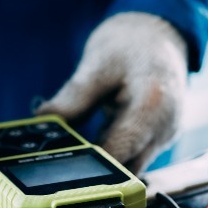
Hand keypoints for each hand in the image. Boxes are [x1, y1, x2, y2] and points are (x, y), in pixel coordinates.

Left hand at [37, 12, 187, 172]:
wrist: (160, 35)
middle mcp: (164, 128)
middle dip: (92, 173)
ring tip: (68, 155)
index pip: (119, 152)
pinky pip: (130, 157)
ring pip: (128, 167)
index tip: (57, 170)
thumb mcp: (98, 62)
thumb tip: (43, 120)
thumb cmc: (132, 42)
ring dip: (99, 165)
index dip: (88, 167)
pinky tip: (86, 147)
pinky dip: (107, 155)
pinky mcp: (154, 140)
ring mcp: (162, 136)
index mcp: (152, 106)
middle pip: (126, 169)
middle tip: (55, 167)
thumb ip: (74, 97)